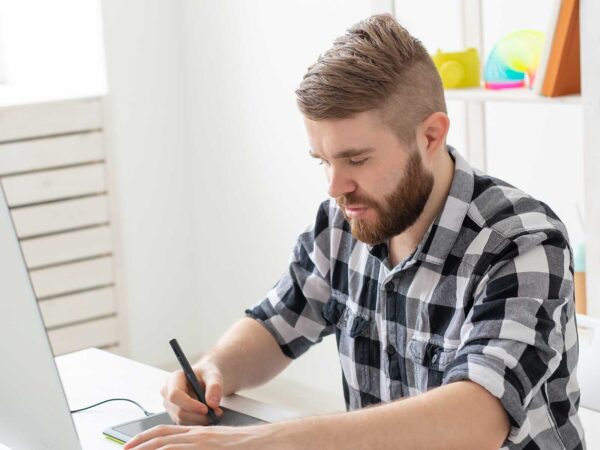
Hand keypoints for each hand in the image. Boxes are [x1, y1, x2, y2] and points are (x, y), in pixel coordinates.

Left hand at [122, 423, 272, 449]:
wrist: (265, 441)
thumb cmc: (244, 446)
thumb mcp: (217, 444)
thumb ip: (200, 445)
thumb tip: (180, 447)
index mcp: (198, 433)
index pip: (165, 432)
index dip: (145, 437)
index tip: (131, 445)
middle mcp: (197, 436)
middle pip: (161, 437)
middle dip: (139, 445)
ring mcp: (203, 443)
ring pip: (167, 446)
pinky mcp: (208, 448)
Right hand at [160, 361, 223, 424]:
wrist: (205, 378)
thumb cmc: (207, 374)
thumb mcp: (213, 375)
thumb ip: (214, 387)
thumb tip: (212, 404)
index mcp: (173, 379)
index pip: (175, 395)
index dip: (190, 404)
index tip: (206, 409)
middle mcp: (167, 393)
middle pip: (179, 411)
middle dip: (198, 415)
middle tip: (216, 413)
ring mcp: (169, 405)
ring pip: (182, 419)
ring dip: (200, 419)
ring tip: (215, 412)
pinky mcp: (174, 414)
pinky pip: (185, 423)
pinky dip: (198, 422)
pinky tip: (207, 415)